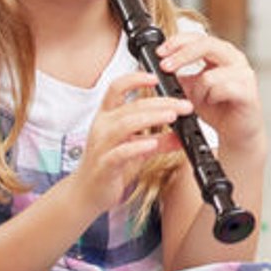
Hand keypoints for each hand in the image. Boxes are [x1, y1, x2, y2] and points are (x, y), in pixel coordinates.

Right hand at [76, 70, 193, 211]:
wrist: (86, 194)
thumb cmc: (109, 168)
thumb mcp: (137, 150)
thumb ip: (158, 141)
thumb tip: (182, 135)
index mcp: (107, 117)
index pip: (117, 88)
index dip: (135, 78)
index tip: (156, 77)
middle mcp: (102, 127)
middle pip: (131, 106)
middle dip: (161, 103)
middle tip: (184, 105)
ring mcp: (101, 145)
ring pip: (125, 124)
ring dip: (151, 118)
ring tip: (172, 116)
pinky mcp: (104, 165)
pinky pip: (119, 152)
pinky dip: (136, 146)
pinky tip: (152, 144)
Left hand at [155, 32, 262, 148]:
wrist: (236, 132)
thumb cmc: (218, 108)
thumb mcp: (191, 88)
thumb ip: (179, 75)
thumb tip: (157, 65)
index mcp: (221, 53)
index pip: (198, 37)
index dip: (178, 42)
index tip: (160, 52)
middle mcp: (234, 58)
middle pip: (206, 45)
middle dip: (181, 56)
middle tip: (165, 67)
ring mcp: (244, 74)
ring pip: (209, 75)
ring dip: (197, 92)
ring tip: (200, 101)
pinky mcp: (248, 91)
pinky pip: (221, 90)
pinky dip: (211, 99)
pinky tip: (213, 104)